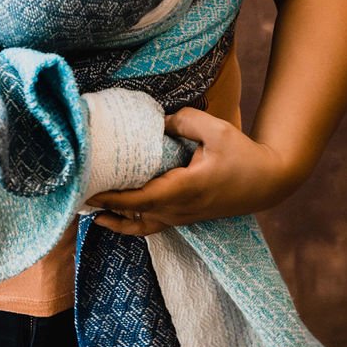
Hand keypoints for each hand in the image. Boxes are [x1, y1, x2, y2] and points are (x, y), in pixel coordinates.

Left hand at [89, 106, 300, 236]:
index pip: (138, 199)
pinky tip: (116, 214)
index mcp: (184, 190)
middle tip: (77, 195)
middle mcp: (179, 209)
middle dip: (104, 206)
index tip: (86, 190)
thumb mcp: (216, 129)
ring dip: (115, 219)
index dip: (110, 197)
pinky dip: (131, 222)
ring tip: (90, 210)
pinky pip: (152, 225)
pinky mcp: (186, 216)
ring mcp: (182, 217)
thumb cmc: (243, 155)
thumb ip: (184, 121)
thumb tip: (156, 120)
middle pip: (133, 215)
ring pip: (141, 226)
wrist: (268, 181)